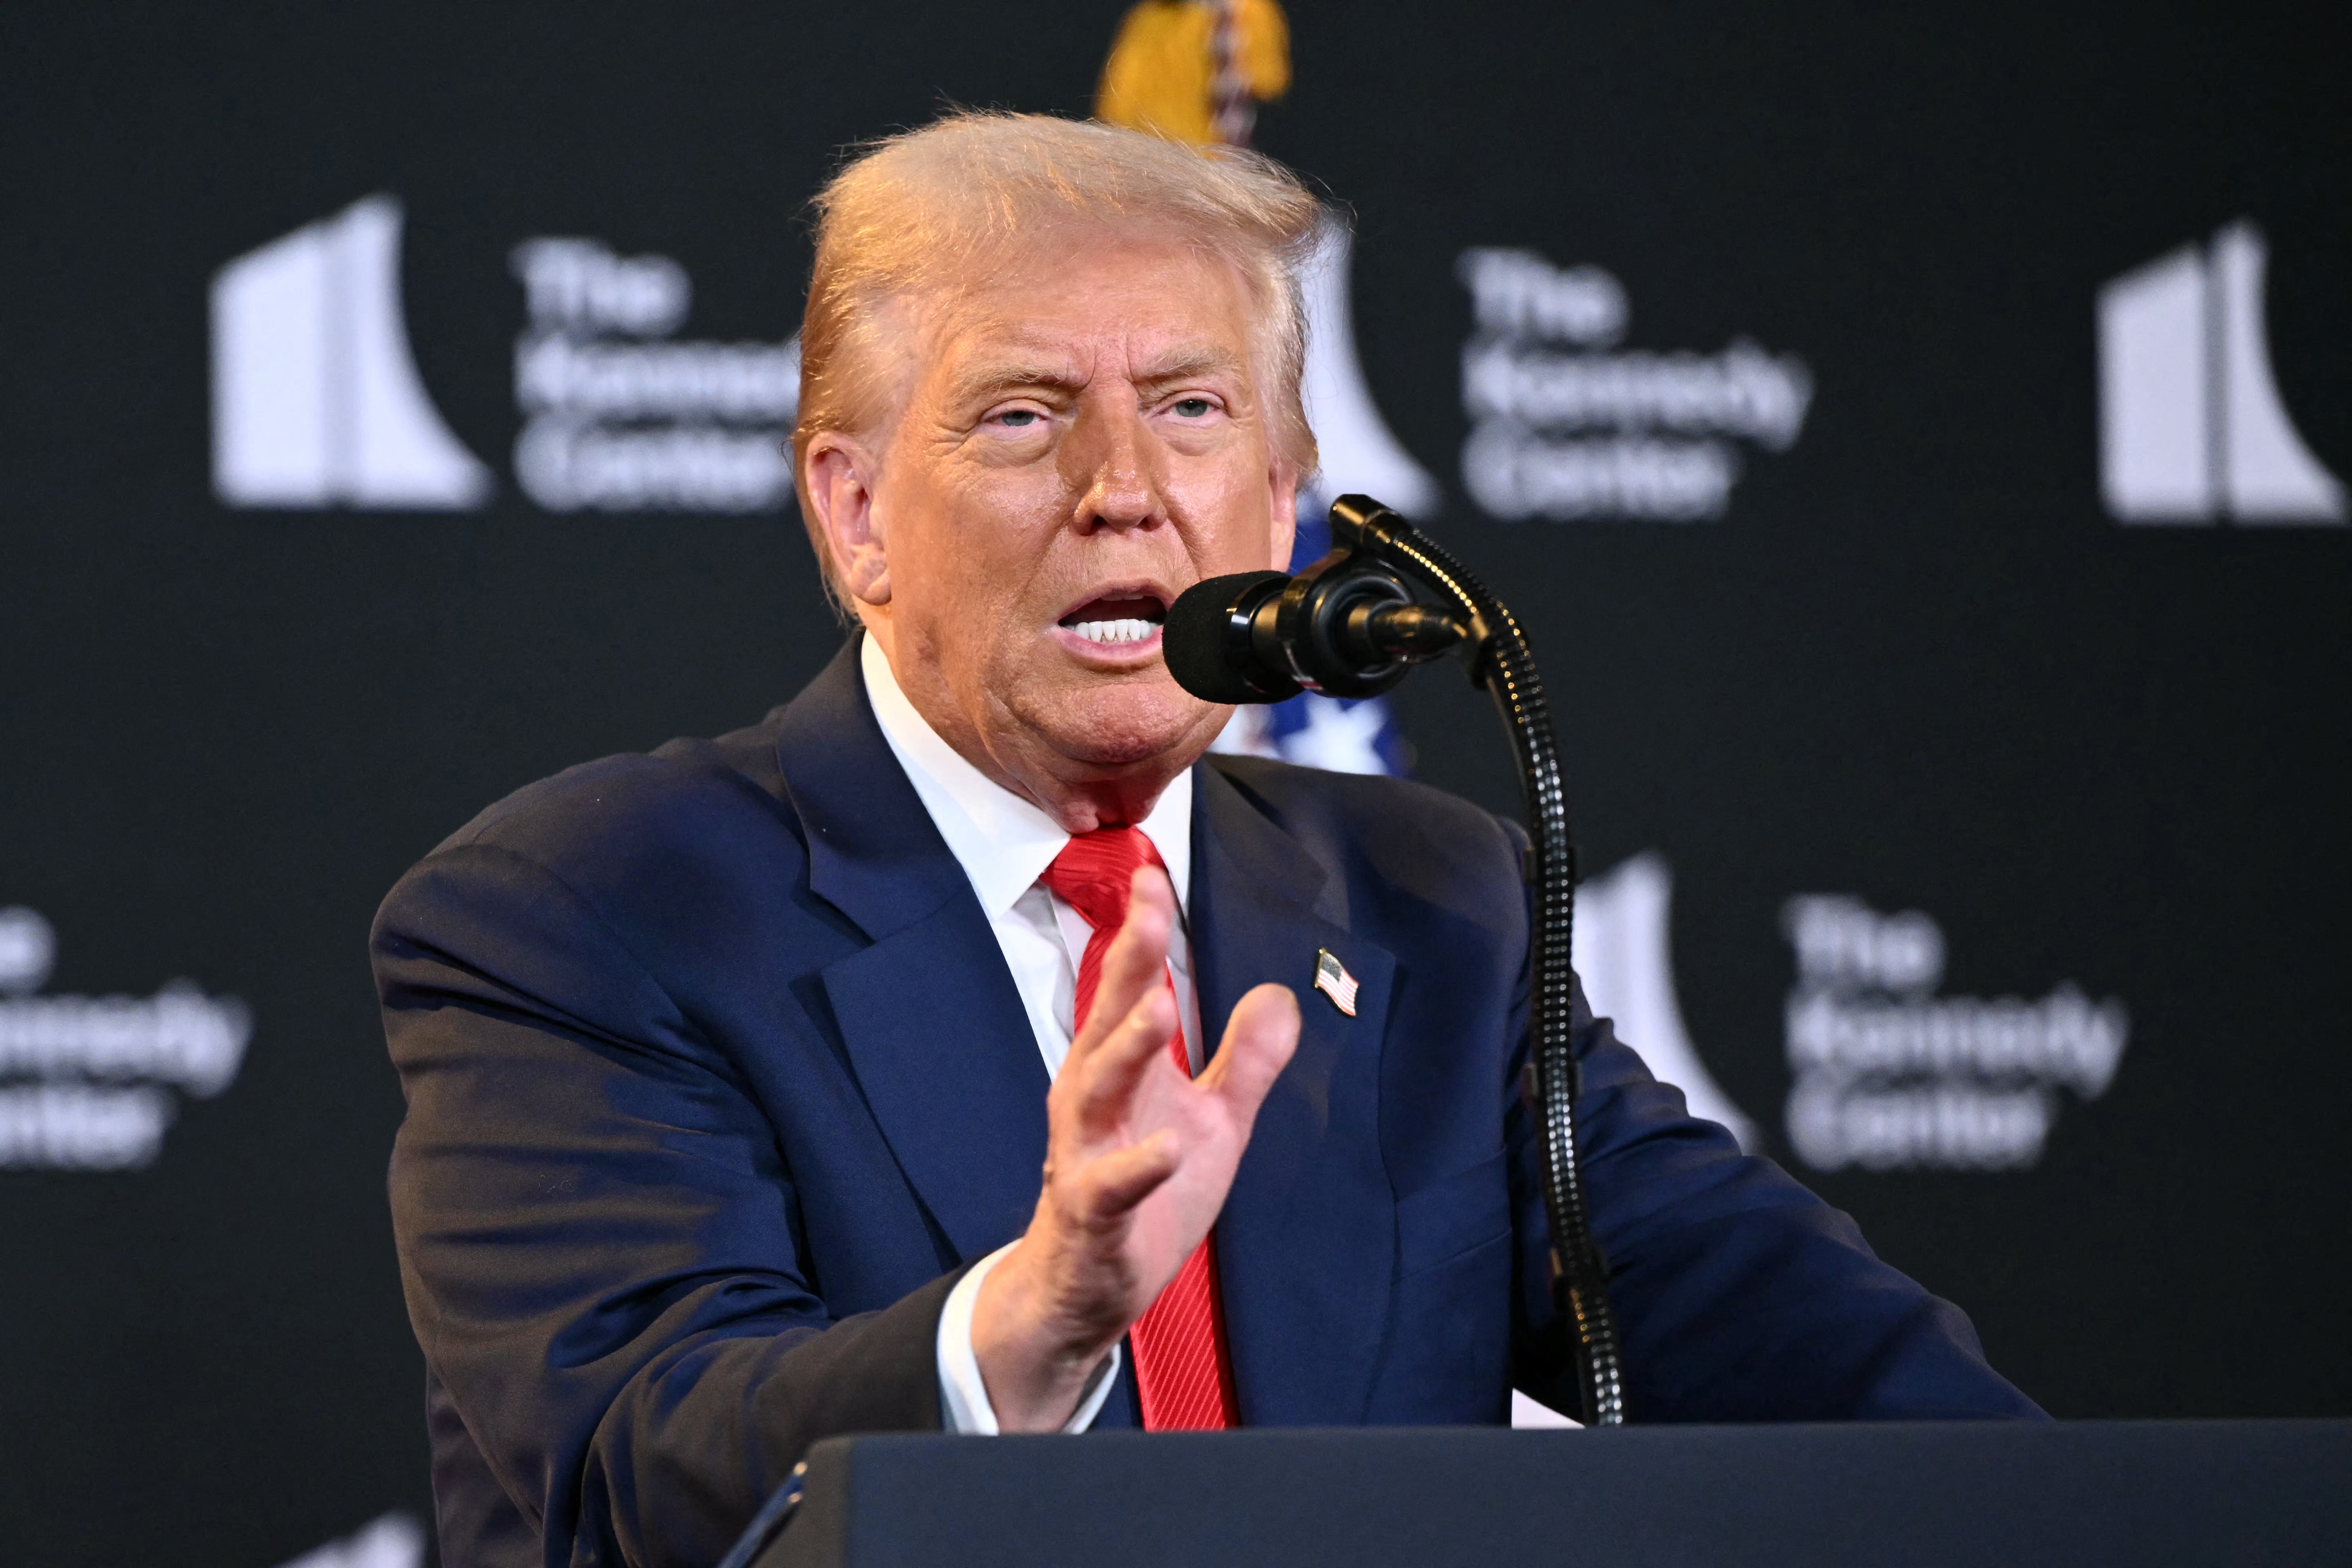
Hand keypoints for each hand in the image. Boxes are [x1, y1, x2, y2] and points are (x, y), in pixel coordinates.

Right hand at [971, 867, 1298, 1429]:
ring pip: (1098, 1091)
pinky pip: (1110, 1186)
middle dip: (1127, 965)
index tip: (1153, 875)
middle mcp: (1090, 1100)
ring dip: (1127, 1047)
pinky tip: (1168, 1148)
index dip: (1140, 932)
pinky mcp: (1091, 1215)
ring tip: (1157, 1004)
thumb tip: (1280, 994)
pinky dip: (1137, 1167)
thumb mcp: (1211, 1122)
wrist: (1085, 1286)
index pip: (1126, 988)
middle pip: (1107, 1021)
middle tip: (1150, 913)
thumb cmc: (1142, 1192)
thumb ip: (1245, 1062)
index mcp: (1115, 1069)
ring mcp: (1084, 1155)